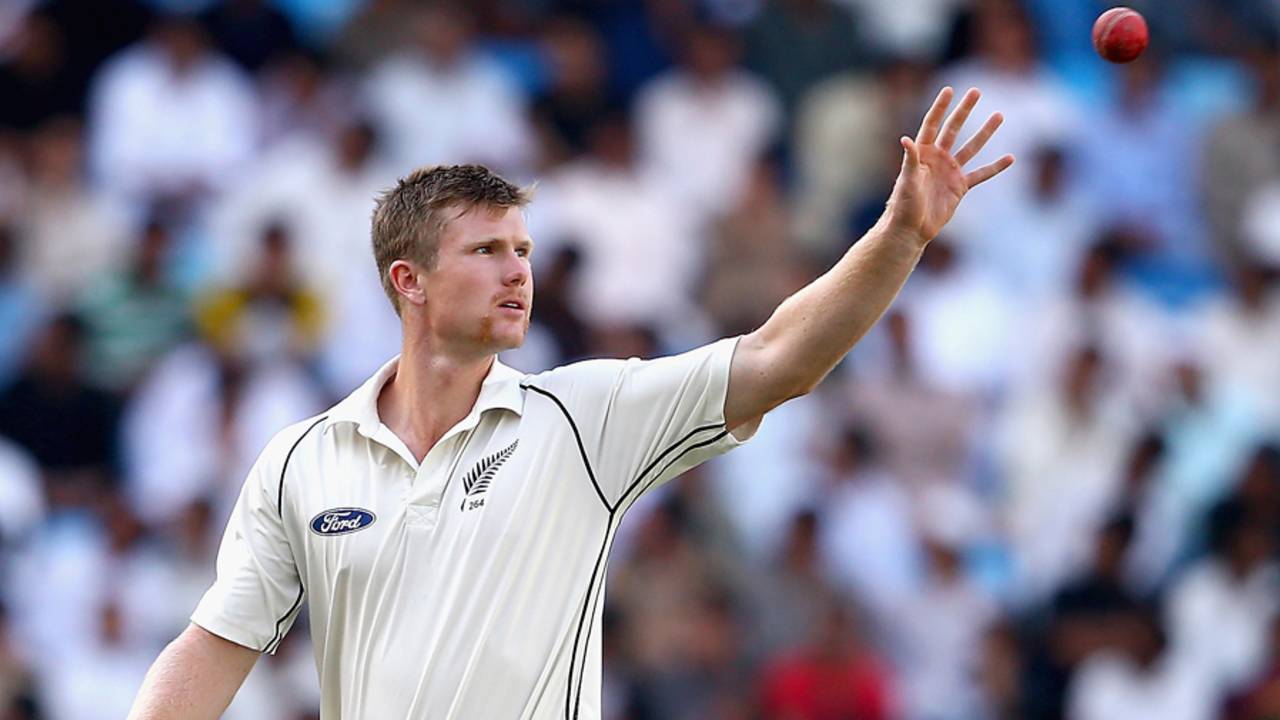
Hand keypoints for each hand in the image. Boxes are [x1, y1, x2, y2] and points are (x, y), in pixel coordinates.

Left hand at [885, 86, 1014, 246]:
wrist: (911, 229)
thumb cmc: (903, 205)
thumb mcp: (906, 181)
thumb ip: (909, 160)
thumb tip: (905, 139)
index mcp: (922, 153)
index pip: (932, 124)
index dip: (940, 107)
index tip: (949, 89)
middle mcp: (937, 158)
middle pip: (954, 129)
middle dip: (964, 111)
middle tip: (976, 91)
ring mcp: (950, 171)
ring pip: (971, 147)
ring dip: (985, 132)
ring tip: (999, 115)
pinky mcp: (960, 187)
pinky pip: (981, 174)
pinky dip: (995, 167)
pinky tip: (1010, 158)